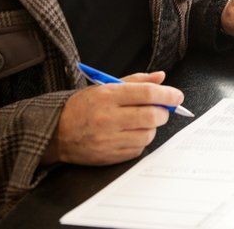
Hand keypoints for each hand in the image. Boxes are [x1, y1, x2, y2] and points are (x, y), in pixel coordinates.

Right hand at [42, 71, 183, 165]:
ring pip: (148, 134)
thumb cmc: (82, 107)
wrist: (56, 132)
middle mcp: (108, 118)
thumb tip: (161, 77)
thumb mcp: (104, 87)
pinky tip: (130, 134)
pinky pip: (138, 149)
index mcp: (107, 96)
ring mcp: (109, 139)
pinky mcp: (110, 156)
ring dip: (152, 127)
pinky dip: (140, 140)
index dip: (167, 94)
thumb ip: (135, 81)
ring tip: (140, 122)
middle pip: (151, 116)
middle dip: (163, 113)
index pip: (146, 94)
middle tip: (161, 110)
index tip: (177, 96)